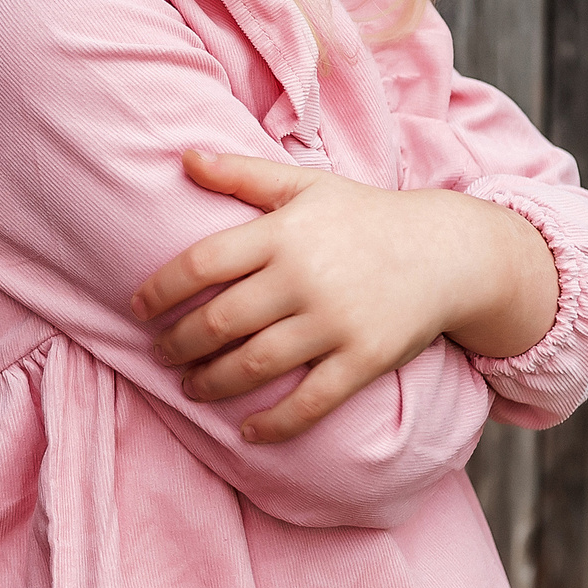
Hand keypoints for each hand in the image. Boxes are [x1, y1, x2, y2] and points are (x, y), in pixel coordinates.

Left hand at [128, 150, 559, 441]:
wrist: (449, 250)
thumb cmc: (364, 216)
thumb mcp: (304, 185)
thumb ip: (241, 174)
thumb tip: (182, 155)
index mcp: (282, 232)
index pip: (201, 264)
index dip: (161, 291)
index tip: (138, 309)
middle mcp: (304, 277)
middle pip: (219, 321)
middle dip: (178, 345)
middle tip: (160, 355)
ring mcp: (335, 321)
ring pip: (254, 364)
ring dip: (211, 383)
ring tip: (190, 388)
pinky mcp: (365, 358)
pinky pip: (311, 401)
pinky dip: (275, 423)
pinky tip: (248, 432)